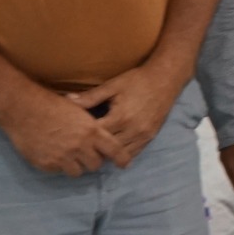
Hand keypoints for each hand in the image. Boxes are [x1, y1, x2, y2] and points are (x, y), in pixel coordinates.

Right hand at [0, 90, 119, 176]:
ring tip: (68, 154)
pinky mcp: (47, 165)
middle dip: (92, 160)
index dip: (121, 158)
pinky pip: (59, 171)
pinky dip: (58, 165)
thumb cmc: (52, 105)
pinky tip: (53, 153)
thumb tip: (104, 137)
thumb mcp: (79, 111)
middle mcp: (79, 147)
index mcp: (91, 131)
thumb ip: (92, 127)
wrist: (23, 109)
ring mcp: (63, 158)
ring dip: (76, 165)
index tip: (125, 164)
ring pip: (78, 172)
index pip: (114, 150)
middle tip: (85, 153)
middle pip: (96, 165)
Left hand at [67, 63, 181, 165]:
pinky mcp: (151, 137)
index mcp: (120, 117)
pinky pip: (135, 152)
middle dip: (95, 148)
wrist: (165, 80)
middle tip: (82, 148)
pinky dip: (123, 154)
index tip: (74, 137)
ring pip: (121, 154)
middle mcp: (133, 130)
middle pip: (108, 149)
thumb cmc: (137, 80)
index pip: (96, 135)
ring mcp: (143, 135)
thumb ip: (91, 97)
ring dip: (109, 154)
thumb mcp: (113, 86)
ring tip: (97, 151)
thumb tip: (68, 101)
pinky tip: (114, 151)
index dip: (84, 137)